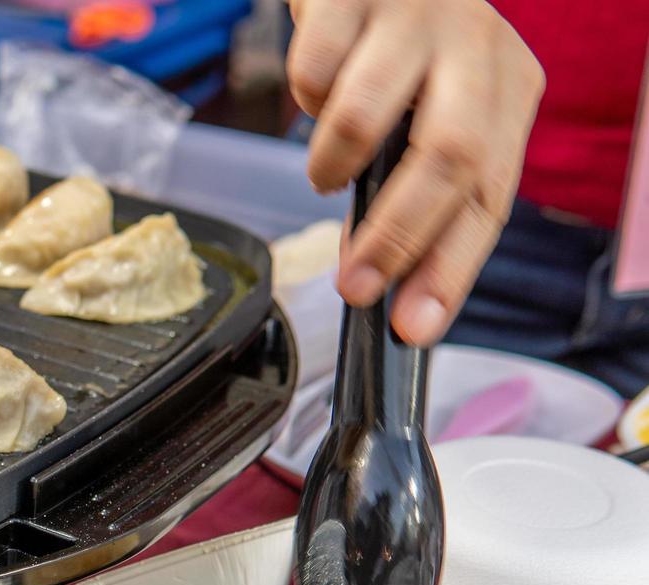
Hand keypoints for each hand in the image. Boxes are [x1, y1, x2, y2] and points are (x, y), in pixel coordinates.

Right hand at [287, 0, 543, 344]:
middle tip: (354, 285)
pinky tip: (316, 97)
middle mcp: (474, 46)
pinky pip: (311, 74)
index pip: (489, 195)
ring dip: (332, 167)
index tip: (410, 326)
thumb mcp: (436, 116)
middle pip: (447, 158)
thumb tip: (391, 286)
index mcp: (508, 88)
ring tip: (327, 175)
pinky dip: (303, 102)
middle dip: (394, 237)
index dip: (450, 269)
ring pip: (365, 117)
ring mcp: (413, 17)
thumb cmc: (403, 54)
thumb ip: (421, 193)